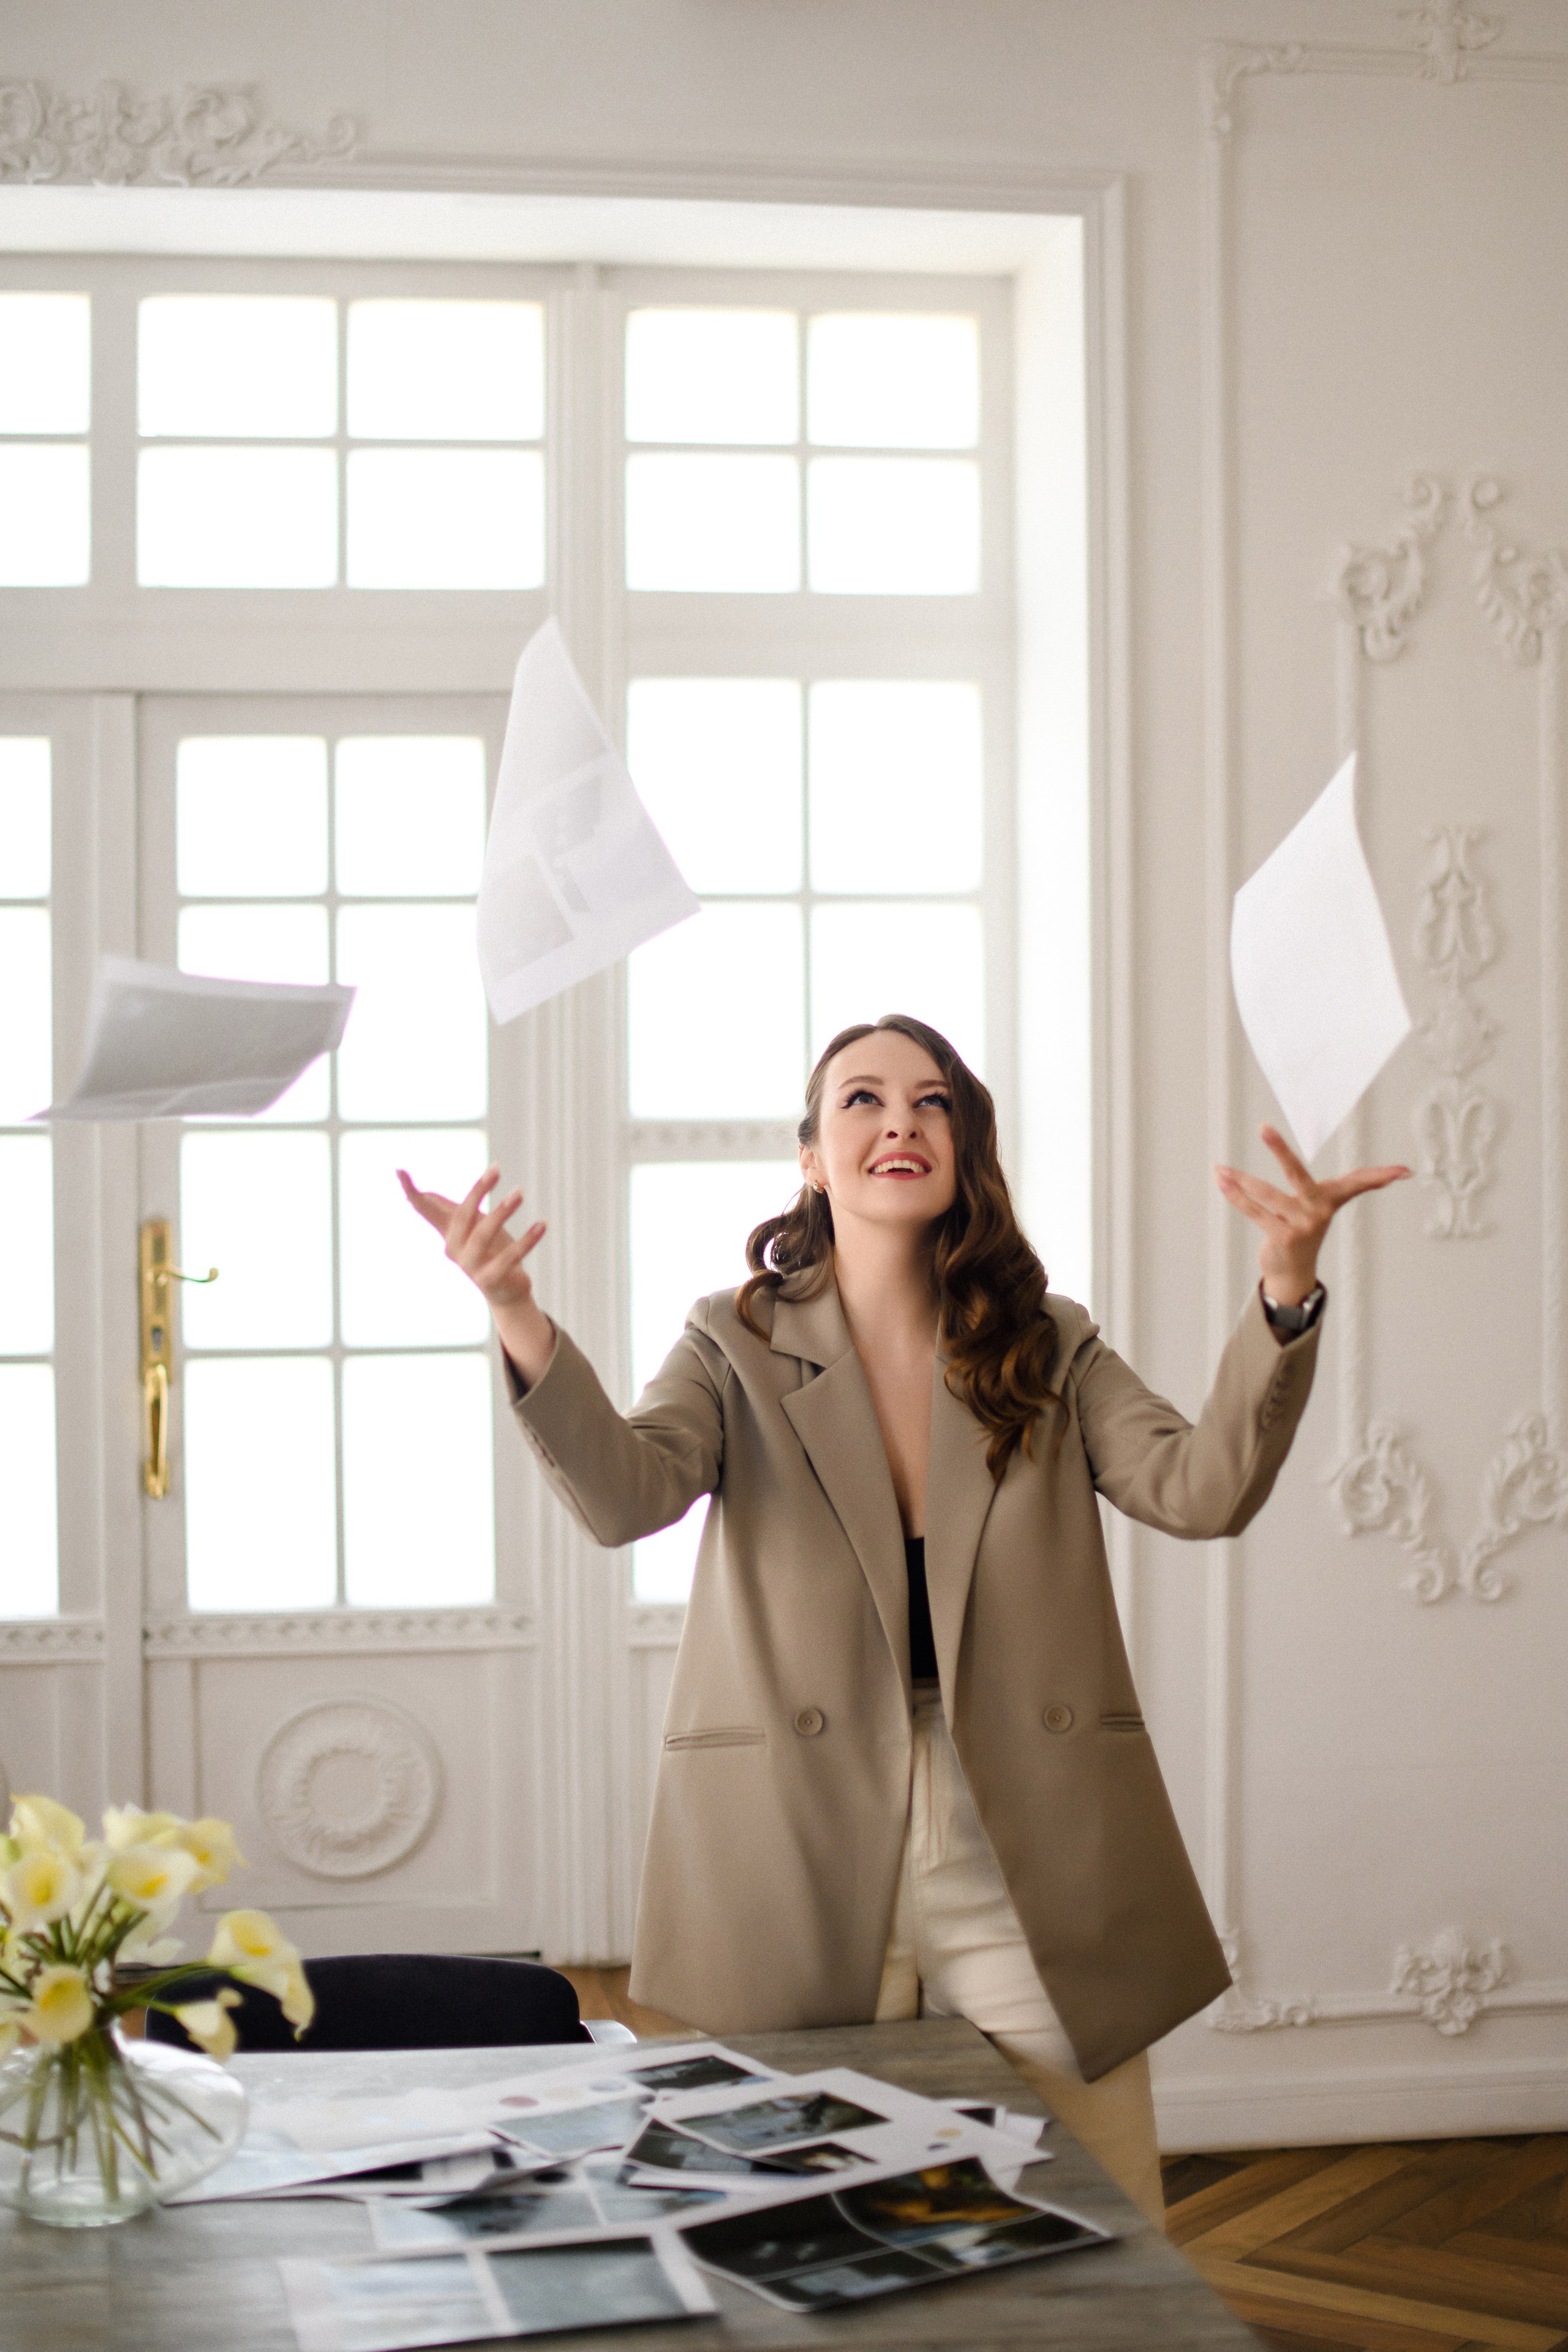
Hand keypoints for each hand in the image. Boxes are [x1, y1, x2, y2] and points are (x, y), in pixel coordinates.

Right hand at [396, 1164, 555, 1384]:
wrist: (506, 1292)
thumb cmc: (489, 1252)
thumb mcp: (470, 1228)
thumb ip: (449, 1212)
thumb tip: (424, 1194)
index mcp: (448, 1233)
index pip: (425, 1209)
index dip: (411, 1191)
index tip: (399, 1169)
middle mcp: (453, 1250)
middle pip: (462, 1216)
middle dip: (478, 1190)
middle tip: (497, 1168)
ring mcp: (470, 1267)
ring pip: (483, 1235)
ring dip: (502, 1211)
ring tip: (520, 1191)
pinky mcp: (491, 1280)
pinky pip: (510, 1256)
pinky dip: (528, 1239)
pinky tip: (543, 1223)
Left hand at [1215, 1125, 1410, 1306]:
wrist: (1293, 1272)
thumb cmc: (1308, 1227)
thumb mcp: (1331, 1203)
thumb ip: (1360, 1184)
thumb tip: (1401, 1173)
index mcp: (1331, 1198)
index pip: (1360, 1182)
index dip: (1381, 1176)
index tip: (1405, 1173)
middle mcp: (1318, 1210)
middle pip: (1296, 1173)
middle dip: (1280, 1149)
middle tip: (1263, 1127)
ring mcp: (1300, 1225)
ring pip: (1266, 1194)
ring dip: (1240, 1180)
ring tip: (1220, 1167)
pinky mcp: (1282, 1238)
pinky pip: (1255, 1212)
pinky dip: (1237, 1196)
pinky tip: (1222, 1181)